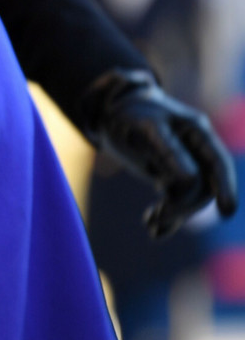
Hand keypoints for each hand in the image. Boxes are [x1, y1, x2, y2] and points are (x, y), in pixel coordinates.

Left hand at [80, 69, 237, 237]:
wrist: (113, 112)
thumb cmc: (131, 112)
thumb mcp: (146, 127)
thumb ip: (167, 151)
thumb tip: (191, 179)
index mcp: (197, 132)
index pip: (217, 163)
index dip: (225, 187)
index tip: (227, 211)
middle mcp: (195, 150)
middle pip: (203, 185)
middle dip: (184, 205)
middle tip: (157, 218)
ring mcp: (184, 165)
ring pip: (189, 196)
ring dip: (173, 213)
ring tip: (150, 222)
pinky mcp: (169, 177)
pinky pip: (174, 200)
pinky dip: (165, 216)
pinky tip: (152, 227)